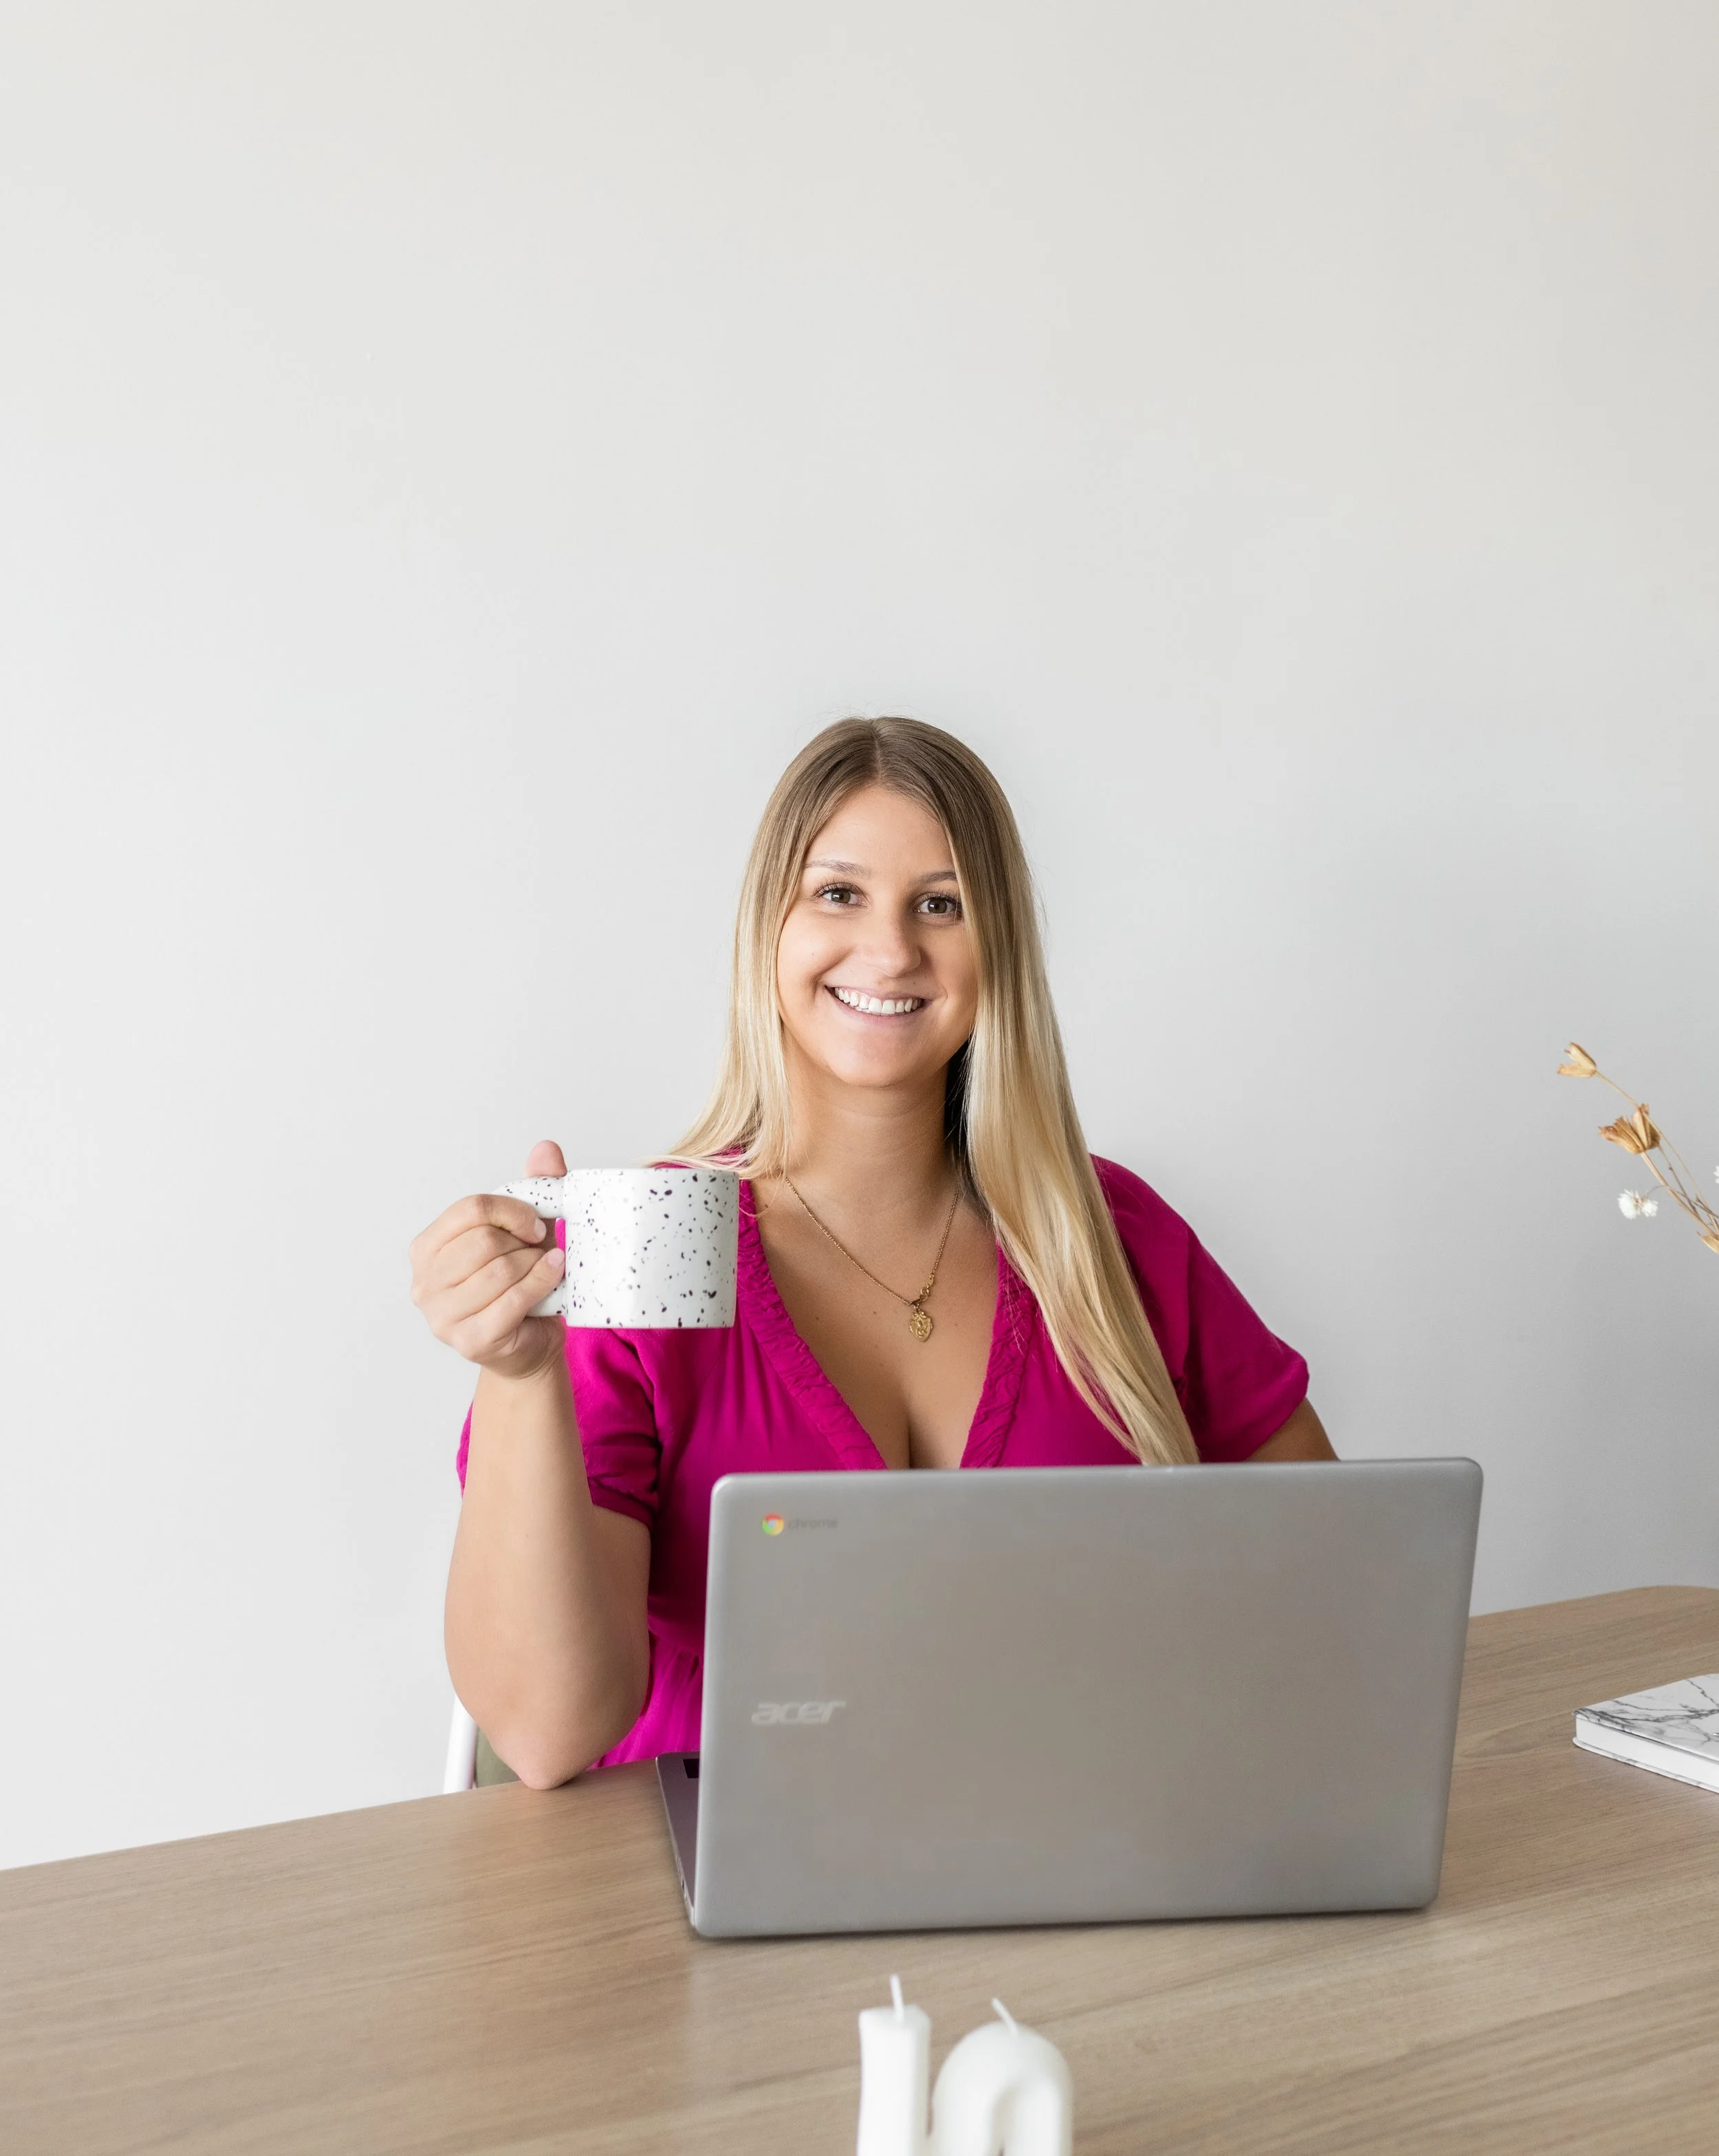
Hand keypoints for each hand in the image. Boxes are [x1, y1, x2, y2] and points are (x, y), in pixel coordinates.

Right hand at [409, 1139, 568, 1380]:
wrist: (529, 1344)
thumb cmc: (520, 1284)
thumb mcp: (525, 1233)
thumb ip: (533, 1189)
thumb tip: (546, 1149)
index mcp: (427, 1248)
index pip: (469, 1209)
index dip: (512, 1210)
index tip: (535, 1223)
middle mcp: (424, 1282)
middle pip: (484, 1240)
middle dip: (524, 1243)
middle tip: (539, 1252)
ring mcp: (442, 1316)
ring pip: (500, 1270)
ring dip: (535, 1265)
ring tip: (544, 1269)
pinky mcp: (470, 1340)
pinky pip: (513, 1299)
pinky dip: (541, 1283)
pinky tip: (552, 1279)